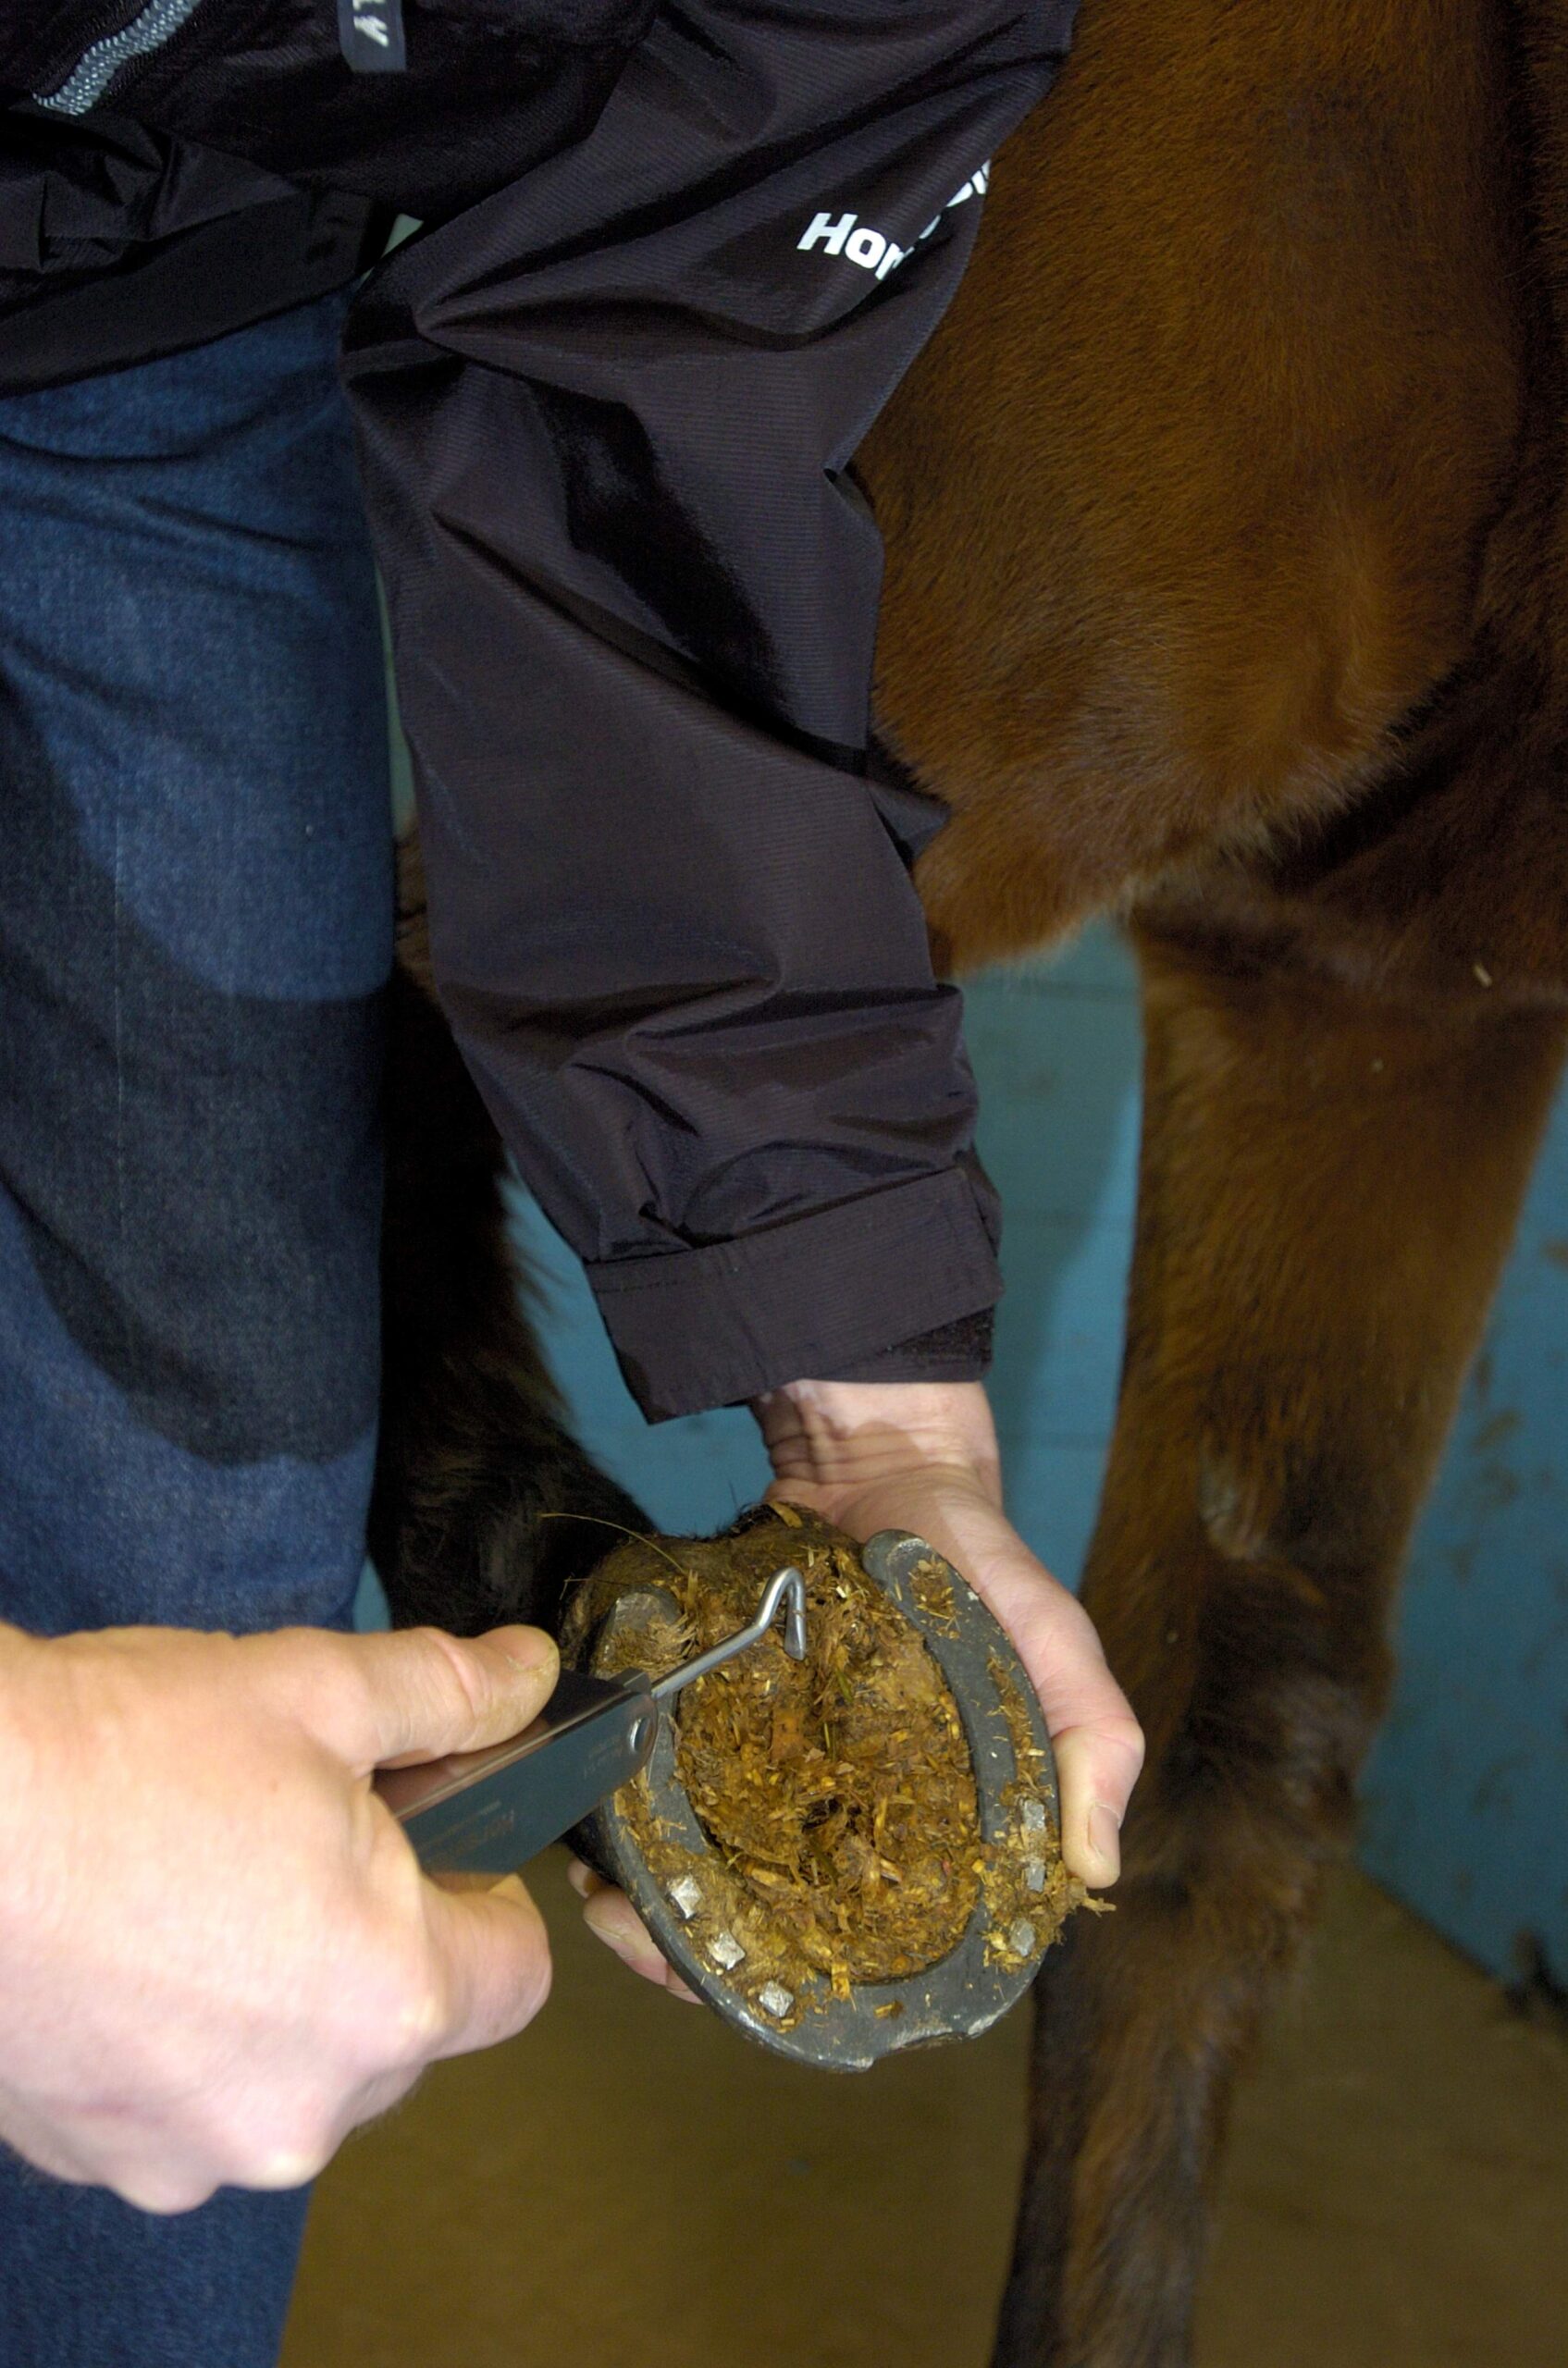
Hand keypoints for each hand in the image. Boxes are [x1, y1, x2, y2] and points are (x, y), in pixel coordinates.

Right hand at [0, 1617, 559, 2211]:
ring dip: (275, 1997)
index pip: (518, 1976)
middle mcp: (303, 2109)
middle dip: (377, 1938)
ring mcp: (191, 2148)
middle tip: (305, 1839)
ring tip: (205, 1885)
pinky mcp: (99, 2154)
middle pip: (403, 2030)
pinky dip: (180, 2039)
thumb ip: (451, 1693)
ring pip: (291, 2072)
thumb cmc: (125, 1754)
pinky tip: (131, 1946)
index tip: (444, 1843)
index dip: (492, 1894)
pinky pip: (186, 2101)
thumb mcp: (321, 1689)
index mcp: (391, 1999)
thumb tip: (528, 1674)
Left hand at [574, 1378, 1143, 1989]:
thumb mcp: (1055, 1642)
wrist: (886, 1466)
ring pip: (713, 1876)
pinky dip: (637, 1825)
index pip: (881, 1950)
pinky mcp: (725, 1726)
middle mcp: (853, 1824)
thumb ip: (1090, 1735)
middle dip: (703, 1956)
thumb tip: (1092, 1864)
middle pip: (776, 1929)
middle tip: (638, 1936)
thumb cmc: (984, 1565)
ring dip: (654, 1904)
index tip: (751, 1986)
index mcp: (939, 1835)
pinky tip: (594, 1837)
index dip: (817, 1984)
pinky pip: (676, 1793)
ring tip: (600, 1900)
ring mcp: (783, 1778)